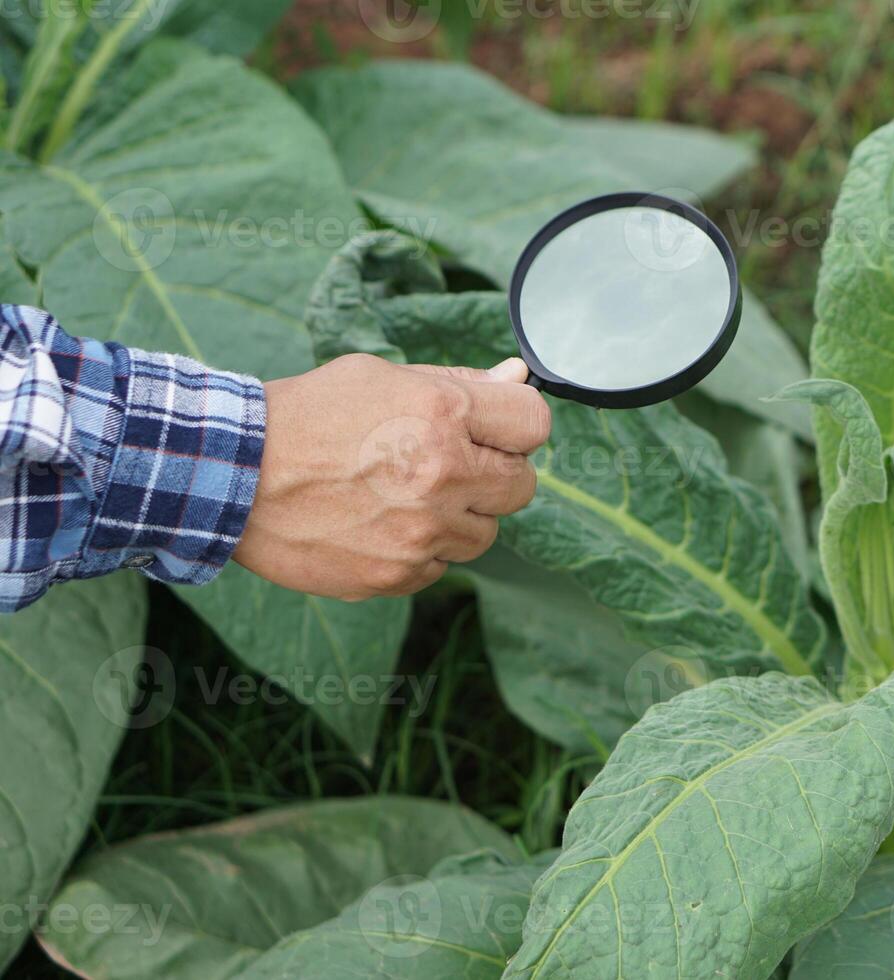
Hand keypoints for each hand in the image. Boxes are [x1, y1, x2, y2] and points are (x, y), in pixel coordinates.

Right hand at [233, 353, 549, 599]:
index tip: (494, 429)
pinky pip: (442, 565)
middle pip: (522, 485)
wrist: (233, 476)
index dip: (515, 424)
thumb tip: (519, 377)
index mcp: (442, 414)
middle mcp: (442, 475)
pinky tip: (379, 524)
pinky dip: (421, 550)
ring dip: (458, 516)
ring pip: (486, 533)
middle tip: (445, 464)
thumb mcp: (380, 378)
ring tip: (402, 494)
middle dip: (493, 474)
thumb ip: (459, 383)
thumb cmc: (307, 416)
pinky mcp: (398, 574)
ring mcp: (422, 532)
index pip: (534, 422)